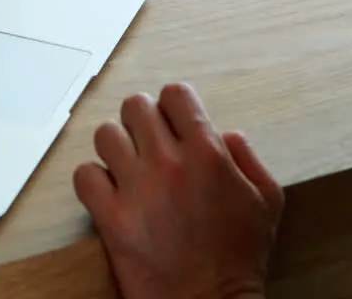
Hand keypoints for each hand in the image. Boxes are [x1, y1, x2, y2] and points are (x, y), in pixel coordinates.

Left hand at [73, 84, 283, 298]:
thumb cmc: (240, 258)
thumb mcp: (267, 200)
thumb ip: (248, 157)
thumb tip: (225, 133)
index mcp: (208, 154)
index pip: (176, 94)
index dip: (173, 105)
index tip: (173, 121)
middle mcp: (170, 164)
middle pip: (135, 106)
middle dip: (141, 120)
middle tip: (147, 142)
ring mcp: (137, 190)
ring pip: (105, 134)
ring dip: (115, 147)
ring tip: (126, 166)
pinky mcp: (112, 218)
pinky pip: (84, 175)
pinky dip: (92, 180)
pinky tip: (108, 191)